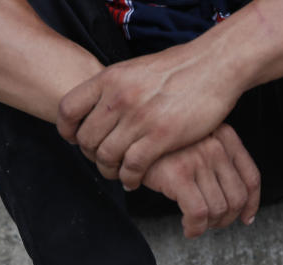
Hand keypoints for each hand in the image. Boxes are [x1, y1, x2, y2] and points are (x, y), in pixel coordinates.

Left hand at [57, 43, 243, 190]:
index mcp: (110, 79)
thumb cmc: (180, 68)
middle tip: (102, 161)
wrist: (214, 66)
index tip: (75, 140)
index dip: (67, 131)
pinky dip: (129, 178)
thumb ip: (116, 87)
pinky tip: (134, 180)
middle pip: (86, 139)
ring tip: (117, 173)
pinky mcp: (161, 136)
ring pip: (106, 156)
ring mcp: (139, 118)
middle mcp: (119, 98)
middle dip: (91, 156)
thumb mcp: (136, 69)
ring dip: (109, 171)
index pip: (68, 109)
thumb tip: (100, 105)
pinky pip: (132, 167)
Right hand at [143, 124, 260, 237]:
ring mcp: (198, 159)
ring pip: (219, 209)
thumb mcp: (197, 144)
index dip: (252, 204)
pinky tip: (188, 229)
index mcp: (226, 137)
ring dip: (209, 226)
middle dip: (227, 219)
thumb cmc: (163, 147)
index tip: (246, 219)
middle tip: (212, 225)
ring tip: (196, 226)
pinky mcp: (178, 174)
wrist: (127, 139)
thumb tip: (242, 206)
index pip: (251, 178)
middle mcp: (216, 145)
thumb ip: (219, 162)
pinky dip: (195, 229)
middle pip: (238, 198)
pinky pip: (198, 214)